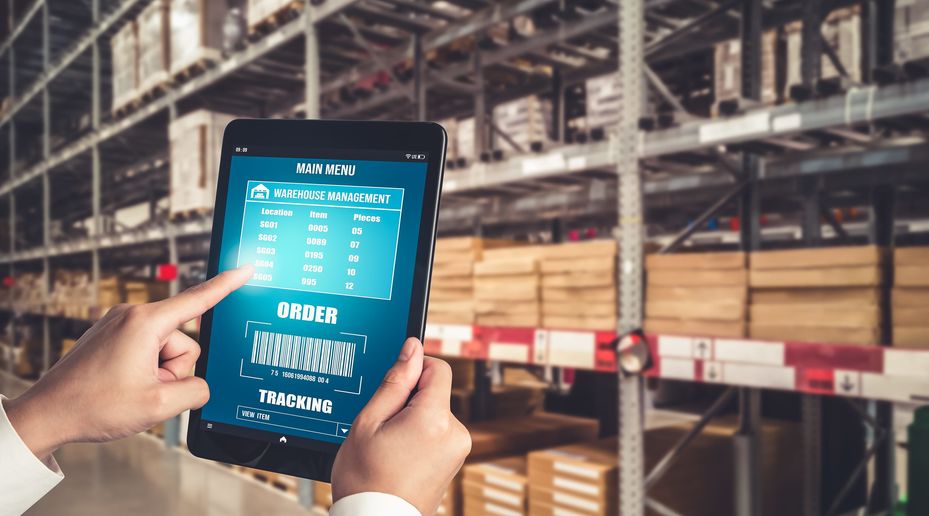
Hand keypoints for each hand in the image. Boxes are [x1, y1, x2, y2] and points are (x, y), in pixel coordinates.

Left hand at [4, 265, 252, 459]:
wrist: (47, 414)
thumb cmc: (93, 406)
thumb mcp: (160, 407)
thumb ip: (196, 391)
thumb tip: (199, 385)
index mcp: (145, 323)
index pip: (199, 299)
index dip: (227, 284)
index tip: (246, 269)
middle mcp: (132, 316)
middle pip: (184, 341)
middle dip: (174, 370)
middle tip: (145, 390)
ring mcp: (120, 325)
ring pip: (166, 350)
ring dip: (158, 374)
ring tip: (131, 390)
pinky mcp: (113, 336)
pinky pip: (148, 351)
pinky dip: (145, 371)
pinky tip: (122, 386)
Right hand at [331, 338, 470, 514]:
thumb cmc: (366, 480)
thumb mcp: (369, 422)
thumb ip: (395, 382)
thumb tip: (412, 349)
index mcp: (435, 419)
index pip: (437, 368)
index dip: (413, 369)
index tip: (392, 386)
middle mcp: (455, 433)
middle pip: (435, 392)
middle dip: (409, 401)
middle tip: (383, 426)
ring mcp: (457, 450)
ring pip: (434, 413)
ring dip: (413, 420)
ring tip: (389, 446)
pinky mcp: (454, 461)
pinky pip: (437, 433)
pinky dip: (420, 437)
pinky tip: (399, 456)